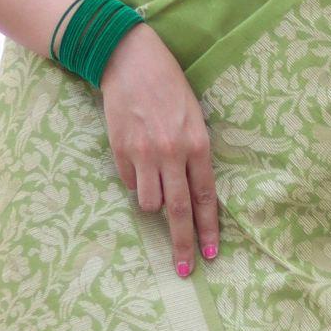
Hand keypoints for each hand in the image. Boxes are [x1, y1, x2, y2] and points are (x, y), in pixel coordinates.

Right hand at [100, 23, 219, 276]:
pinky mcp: (120, 152)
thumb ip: (194, 155)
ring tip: (153, 182)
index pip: (205, 198)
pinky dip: (134, 181)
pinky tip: (136, 160)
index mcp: (197, 144)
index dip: (207, 229)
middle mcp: (172, 153)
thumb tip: (189, 192)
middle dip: (183, 244)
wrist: (130, 60)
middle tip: (185, 269)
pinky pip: (129, 183)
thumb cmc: (169, 87)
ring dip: (153, 203)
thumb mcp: (193, 117)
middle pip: (178, 211)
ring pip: (148, 203)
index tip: (211, 253)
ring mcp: (143, 154)